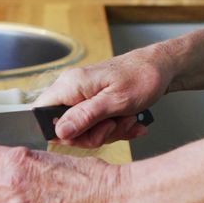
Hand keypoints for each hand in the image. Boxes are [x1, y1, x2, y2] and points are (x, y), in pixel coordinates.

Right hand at [33, 46, 175, 147]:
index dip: (58, 131)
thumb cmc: (143, 77)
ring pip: (82, 130)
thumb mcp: (115, 101)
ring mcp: (82, 97)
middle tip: (113, 126)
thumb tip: (60, 131)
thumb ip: (85, 116)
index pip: (42, 113)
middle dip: (92, 135)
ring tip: (127, 120)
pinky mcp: (93, 103)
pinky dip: (114, 128)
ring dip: (108, 132)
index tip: (84, 133)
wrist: (162, 68)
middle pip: (64, 128)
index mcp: (70, 85)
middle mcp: (71, 90)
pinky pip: (95, 125)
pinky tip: (130, 123)